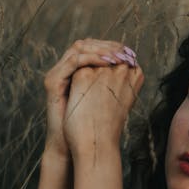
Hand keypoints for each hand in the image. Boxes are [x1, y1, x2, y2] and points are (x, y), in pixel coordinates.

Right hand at [42, 39, 138, 160]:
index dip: (112, 46)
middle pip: (86, 43)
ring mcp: (57, 73)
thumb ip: (113, 81)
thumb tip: (134, 67)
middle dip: (107, 45)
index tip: (130, 52)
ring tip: (119, 57)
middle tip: (125, 51)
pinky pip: (74, 62)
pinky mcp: (53, 81)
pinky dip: (92, 59)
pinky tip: (108, 64)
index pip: (93, 47)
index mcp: (76, 72)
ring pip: (79, 48)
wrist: (72, 145)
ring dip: (101, 50)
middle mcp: (64, 69)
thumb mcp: (105, 98)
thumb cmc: (91, 126)